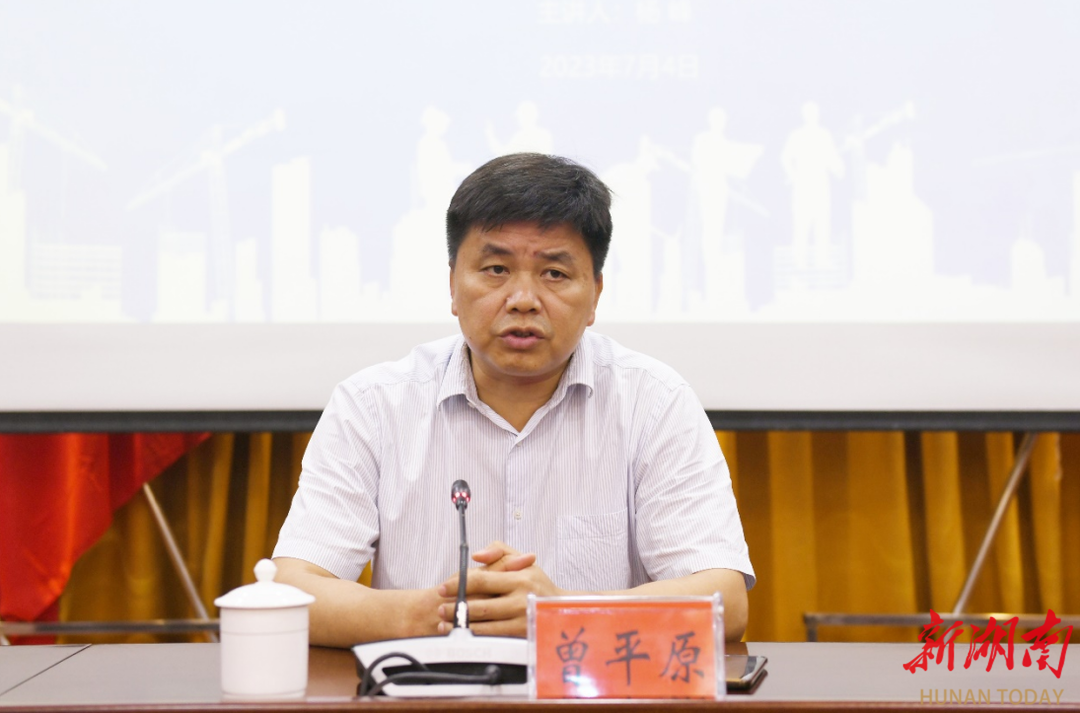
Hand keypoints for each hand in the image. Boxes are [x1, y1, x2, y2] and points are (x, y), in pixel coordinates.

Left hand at [436, 541, 560, 636]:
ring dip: (461, 625)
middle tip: (440, 608)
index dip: (458, 584)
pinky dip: (475, 636)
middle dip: (455, 608)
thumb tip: (476, 556)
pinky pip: (493, 638)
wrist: (561, 609)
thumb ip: (499, 551)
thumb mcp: (523, 560)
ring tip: (445, 623)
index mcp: (519, 578)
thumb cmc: (538, 584)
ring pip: (484, 625)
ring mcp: (521, 620)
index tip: (443, 588)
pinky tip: (464, 634)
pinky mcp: (521, 636)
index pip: (481, 580)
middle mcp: (520, 599)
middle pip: (479, 606)